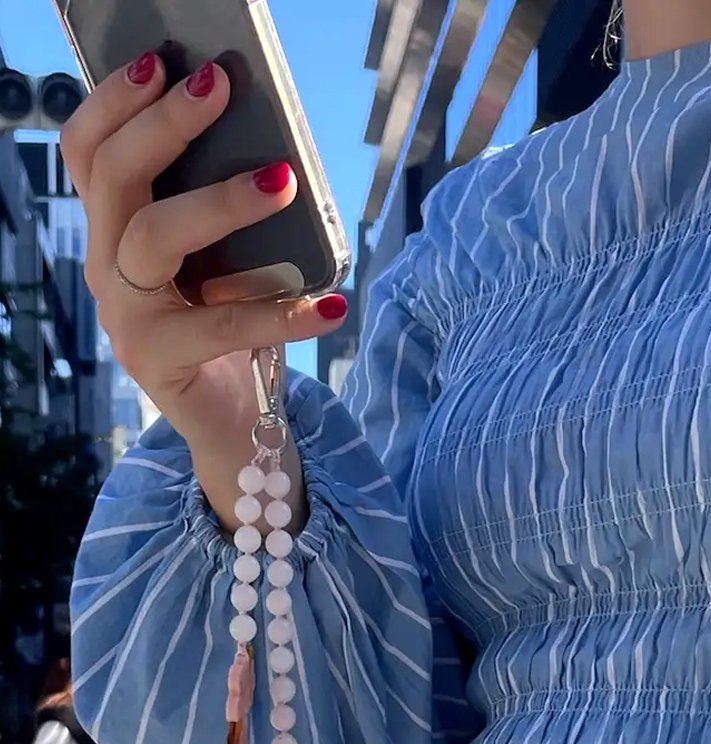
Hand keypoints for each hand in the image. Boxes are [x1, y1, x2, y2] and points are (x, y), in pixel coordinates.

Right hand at [60, 56, 347, 523]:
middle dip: (166, 125)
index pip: (89, 154)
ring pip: (155, 238)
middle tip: (221, 88)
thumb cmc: (231, 327)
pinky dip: (283, 315)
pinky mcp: (161, 364)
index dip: (117, 103)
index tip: (164, 60)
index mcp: (113, 233)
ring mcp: (129, 318)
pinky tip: (330, 306)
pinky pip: (222, 327)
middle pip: (115, 180)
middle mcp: (108, 270)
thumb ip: (221, 211)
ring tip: (282, 182)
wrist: (236, 425)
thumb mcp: (221, 260)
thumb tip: (270, 144)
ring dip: (220, 200)